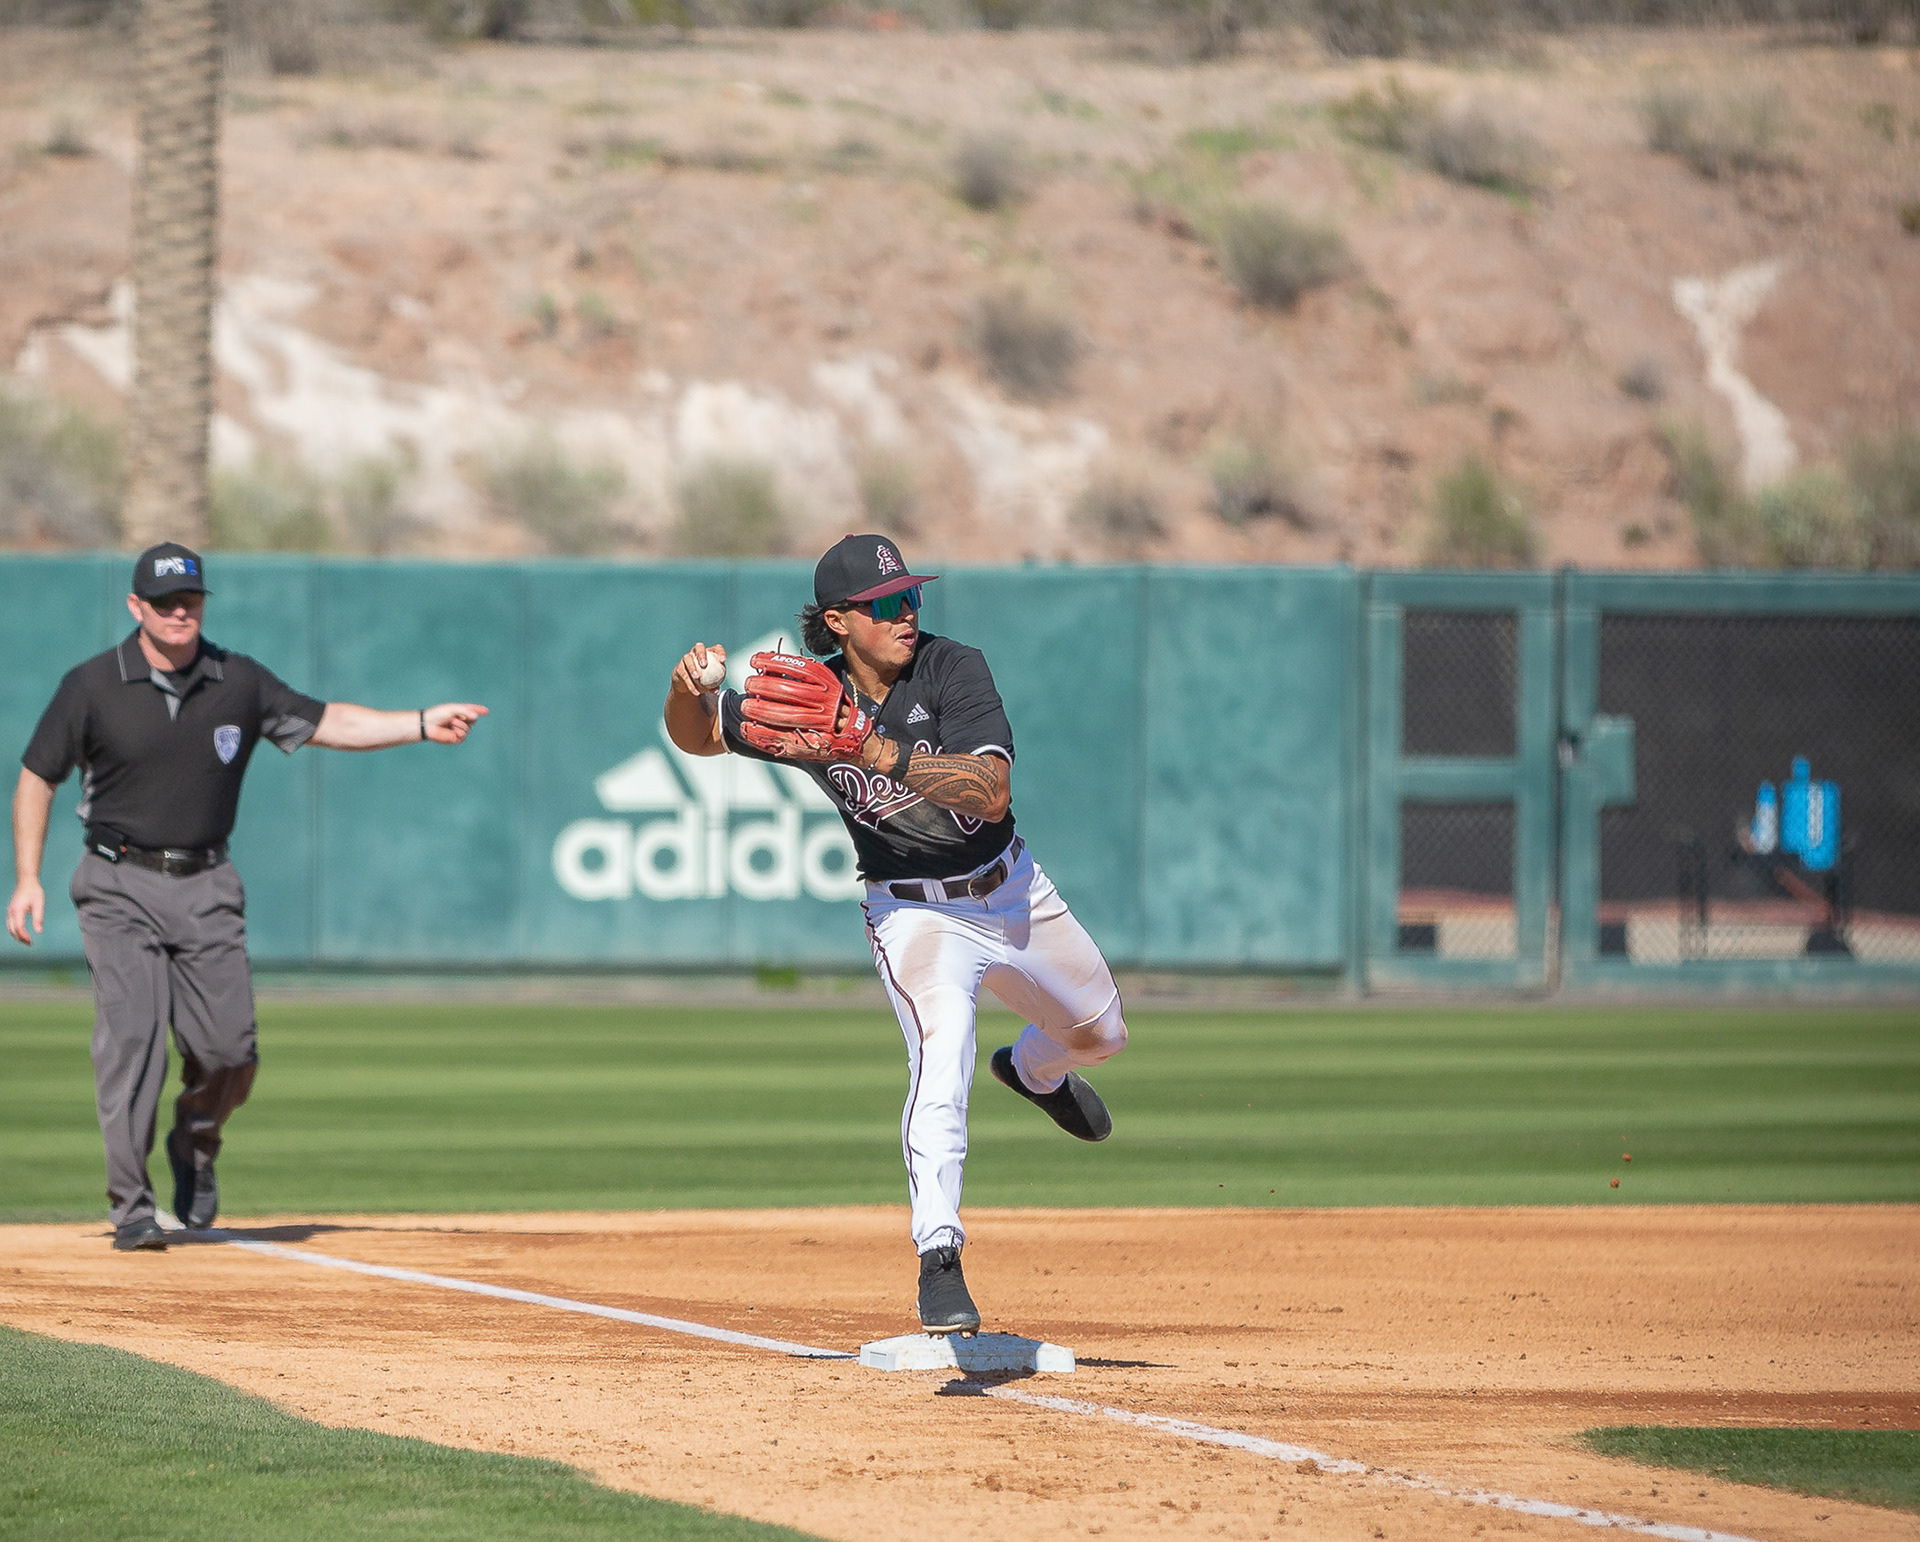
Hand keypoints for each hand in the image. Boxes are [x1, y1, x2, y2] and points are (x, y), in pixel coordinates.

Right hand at [6, 877, 43, 945]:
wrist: (26, 881)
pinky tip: (22, 933)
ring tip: (27, 940)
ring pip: (10, 928)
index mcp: (17, 911)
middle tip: (30, 944)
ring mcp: (9, 911)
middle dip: (20, 938)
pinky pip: (10, 924)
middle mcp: (11, 912)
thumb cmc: (34, 891)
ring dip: (17, 935)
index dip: (24, 936)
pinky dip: (15, 930)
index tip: (31, 941)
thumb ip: (38, 918)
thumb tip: (39, 931)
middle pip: (12, 930)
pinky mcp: (11, 910)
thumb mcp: (39, 904)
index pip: (18, 928)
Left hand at [423, 703, 487, 744]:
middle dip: (466, 718)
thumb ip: (466, 711)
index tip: (486, 711)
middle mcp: (460, 721)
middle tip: (455, 717)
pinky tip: (450, 730)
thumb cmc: (438, 715)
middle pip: (473, 720)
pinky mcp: (456, 739)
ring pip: (468, 729)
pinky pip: (463, 736)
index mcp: (459, 712)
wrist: (428, 725)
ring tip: (450, 724)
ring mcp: (458, 730)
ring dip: (460, 725)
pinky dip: (458, 732)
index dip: (479, 711)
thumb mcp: (453, 709)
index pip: (471, 711)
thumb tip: (476, 718)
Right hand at [672, 644, 726, 697]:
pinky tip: (695, 690)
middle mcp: (696, 652)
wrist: (689, 686)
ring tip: (697, 677)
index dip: (720, 652)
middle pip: (699, 647)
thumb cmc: (704, 681)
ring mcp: (686, 658)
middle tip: (704, 664)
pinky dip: (689, 682)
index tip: (723, 660)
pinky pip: (683, 673)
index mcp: (709, 653)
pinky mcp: (679, 667)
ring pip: (688, 659)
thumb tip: (716, 690)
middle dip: (701, 654)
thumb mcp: (711, 684)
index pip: (716, 649)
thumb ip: (714, 686)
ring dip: (692, 668)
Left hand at [739, 650, 871, 761]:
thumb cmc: (830, 703)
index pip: (796, 667)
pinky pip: (782, 737)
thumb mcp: (821, 682)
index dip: (772, 662)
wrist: (851, 733)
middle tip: (748, 684)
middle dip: (762, 686)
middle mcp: (824, 701)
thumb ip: (799, 674)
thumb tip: (768, 666)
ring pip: (785, 715)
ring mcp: (818, 723)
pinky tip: (748, 728)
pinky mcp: (810, 741)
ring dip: (760, 710)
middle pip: (788, 691)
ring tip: (745, 706)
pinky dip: (762, 733)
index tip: (754, 660)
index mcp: (825, 682)